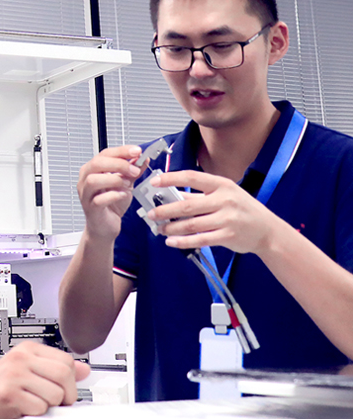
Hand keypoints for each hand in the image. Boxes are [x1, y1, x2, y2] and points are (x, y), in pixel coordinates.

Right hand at [0, 343, 89, 418]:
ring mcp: (14, 375)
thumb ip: (54, 368)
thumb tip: (84, 369)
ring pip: (55, 394)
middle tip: (52, 402)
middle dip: (65, 396)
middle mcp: (21, 358)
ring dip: (48, 407)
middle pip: (65, 375)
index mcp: (28, 349)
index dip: (71, 382)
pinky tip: (21, 410)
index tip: (62, 391)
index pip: (67, 361)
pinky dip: (34, 414)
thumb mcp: (27, 370)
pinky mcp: (8, 395)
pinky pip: (39, 408)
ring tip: (32, 404)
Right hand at [77, 145, 143, 240]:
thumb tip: (142, 158)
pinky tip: (123, 195)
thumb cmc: (111, 205)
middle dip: (119, 164)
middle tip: (134, 169)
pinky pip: (99, 199)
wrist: (105, 227)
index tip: (136, 151)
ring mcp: (86, 194)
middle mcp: (85, 179)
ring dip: (114, 179)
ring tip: (127, 184)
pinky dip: (114, 195)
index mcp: (93, 169)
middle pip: (97, 163)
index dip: (121, 151)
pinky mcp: (90, 208)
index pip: (105, 153)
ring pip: (93, 180)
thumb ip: (132, 171)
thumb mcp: (125, 184)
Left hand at [149, 170, 280, 254]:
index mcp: (222, 184)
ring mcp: (227, 219)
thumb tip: (171, 194)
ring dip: (171, 227)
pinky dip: (183, 242)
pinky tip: (172, 242)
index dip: (171, 179)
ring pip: (191, 224)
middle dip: (165, 209)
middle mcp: (225, 200)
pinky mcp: (228, 236)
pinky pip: (200, 240)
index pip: (191, 177)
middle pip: (187, 204)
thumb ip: (199, 195)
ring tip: (160, 229)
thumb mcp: (224, 195)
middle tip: (151, 213)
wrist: (268, 231)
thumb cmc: (242, 209)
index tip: (154, 182)